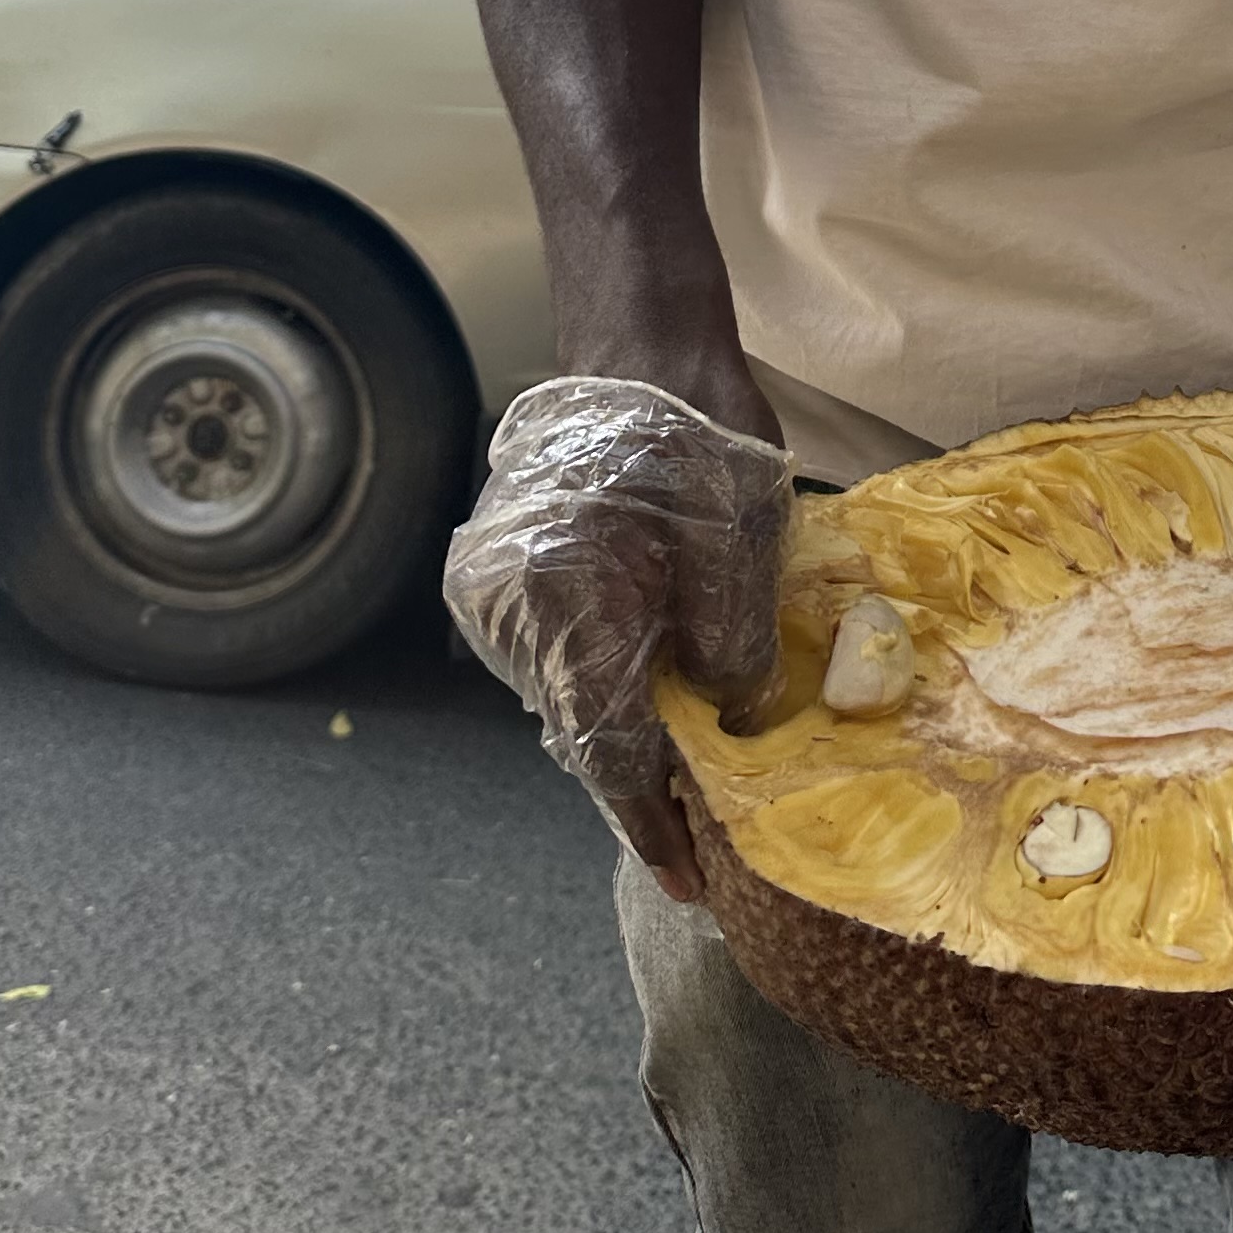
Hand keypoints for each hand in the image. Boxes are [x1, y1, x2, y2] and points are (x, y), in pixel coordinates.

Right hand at [443, 369, 792, 900]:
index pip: (608, 747)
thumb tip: (728, 728)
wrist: (634, 348)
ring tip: (687, 775)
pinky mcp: (498, 574)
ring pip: (565, 694)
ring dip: (622, 729)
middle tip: (702, 838)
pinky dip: (603, 681)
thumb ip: (731, 648)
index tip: (693, 884)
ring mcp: (492, 590)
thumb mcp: (740, 544)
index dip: (652, 824)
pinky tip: (655, 696)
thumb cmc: (697, 437)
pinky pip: (556, 655)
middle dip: (641, 785)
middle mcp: (508, 605)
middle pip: (579, 728)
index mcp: (566, 597)